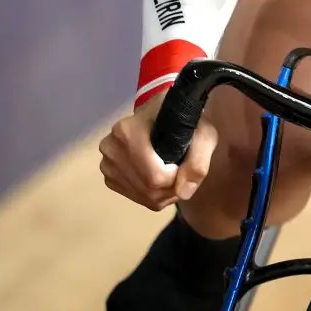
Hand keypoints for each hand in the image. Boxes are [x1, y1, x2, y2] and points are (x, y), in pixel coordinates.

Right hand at [97, 92, 217, 210]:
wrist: (165, 114)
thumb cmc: (184, 120)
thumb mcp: (203, 134)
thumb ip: (198, 161)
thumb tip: (184, 193)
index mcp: (128, 132)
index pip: (155, 177)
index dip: (178, 178)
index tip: (185, 163)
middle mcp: (111, 148)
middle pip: (148, 189)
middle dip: (172, 188)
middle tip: (183, 170)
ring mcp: (106, 162)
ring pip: (142, 196)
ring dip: (164, 193)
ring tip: (173, 173)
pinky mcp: (108, 175)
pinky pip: (134, 197)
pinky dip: (151, 194)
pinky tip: (159, 177)